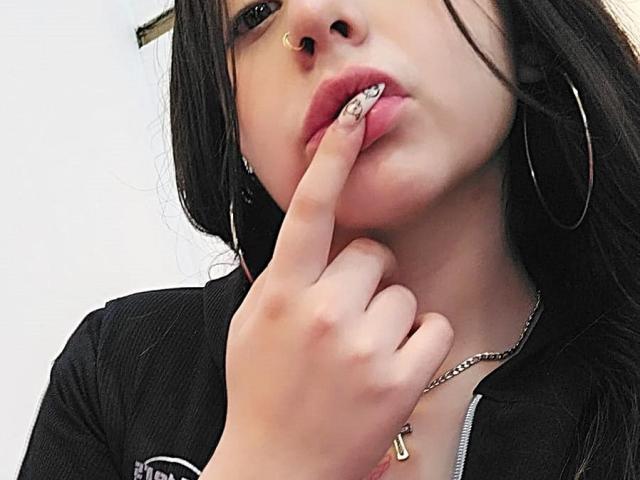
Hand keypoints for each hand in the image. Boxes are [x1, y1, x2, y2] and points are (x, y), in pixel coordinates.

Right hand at [214, 86, 453, 479]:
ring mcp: (362, 346)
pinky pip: (432, 326)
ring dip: (389, 315)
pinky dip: (418, 340)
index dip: (331, 160)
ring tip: (361, 353)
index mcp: (280, 293)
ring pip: (403, 292)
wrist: (277, 470)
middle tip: (346, 315)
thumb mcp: (249, 326)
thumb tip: (308, 238)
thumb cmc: (260, 394)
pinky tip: (390, 365)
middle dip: (365, 277)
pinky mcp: (398, 379)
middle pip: (372, 253)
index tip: (351, 118)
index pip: (308, 211)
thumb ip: (277, 278)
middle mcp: (321, 311)